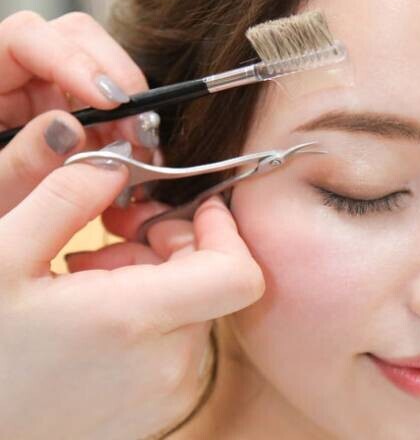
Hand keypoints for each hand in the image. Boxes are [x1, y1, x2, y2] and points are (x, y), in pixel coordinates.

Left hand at [0, 10, 159, 213]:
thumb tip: (69, 129)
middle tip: (139, 127)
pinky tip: (132, 154)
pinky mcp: (69, 113)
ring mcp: (43, 93)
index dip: (73, 59)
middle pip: (74, 39)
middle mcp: (14, 78)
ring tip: (139, 150)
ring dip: (129, 106)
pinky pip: (108, 104)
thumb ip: (23, 162)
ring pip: (100, 68)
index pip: (24, 38)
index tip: (111, 100)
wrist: (3, 232)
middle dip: (117, 77)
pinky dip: (126, 126)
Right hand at [0, 155, 264, 439]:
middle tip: (116, 230)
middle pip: (213, 281)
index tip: (196, 208)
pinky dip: (151, 312)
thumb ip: (68, 196)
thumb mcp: (0, 255)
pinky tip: (97, 307)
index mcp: (135, 321)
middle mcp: (166, 368)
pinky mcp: (153, 413)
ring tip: (90, 271)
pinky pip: (177, 343)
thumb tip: (118, 163)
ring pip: (194, 308)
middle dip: (171, 243)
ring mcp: (163, 397)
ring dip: (154, 275)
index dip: (224, 231)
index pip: (239, 274)